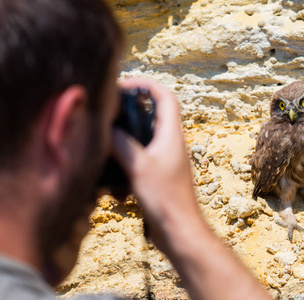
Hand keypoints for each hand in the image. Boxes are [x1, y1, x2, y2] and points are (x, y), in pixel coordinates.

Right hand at [112, 79, 271, 299]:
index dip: (147, 85)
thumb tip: (108, 129)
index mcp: (172, 135)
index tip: (124, 85)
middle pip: (153, 115)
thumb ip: (122, 143)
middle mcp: (171, 143)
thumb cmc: (165, 198)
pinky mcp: (159, 175)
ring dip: (125, 140)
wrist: (179, 229)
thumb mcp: (139, 166)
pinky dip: (126, 164)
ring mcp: (166, 159)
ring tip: (107, 145)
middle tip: (109, 113)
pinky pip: (140, 159)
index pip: (165, 97)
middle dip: (130, 111)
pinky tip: (113, 182)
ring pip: (144, 138)